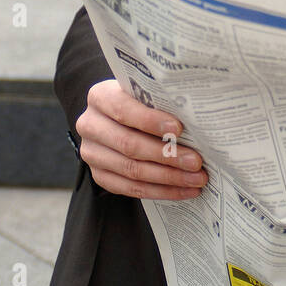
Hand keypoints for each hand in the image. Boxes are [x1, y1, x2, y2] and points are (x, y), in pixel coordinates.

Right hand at [75, 78, 207, 199]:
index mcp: (99, 97)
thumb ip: (160, 102)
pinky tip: (183, 190)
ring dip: (168, 177)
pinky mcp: (99, 176)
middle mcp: (89, 125)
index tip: (178, 129)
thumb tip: (196, 119)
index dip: (150, 121)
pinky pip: (131, 189)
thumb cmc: (140, 103)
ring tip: (196, 179)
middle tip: (196, 162)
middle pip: (129, 144)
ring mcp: (92, 153)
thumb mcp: (144, 94)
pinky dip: (160, 191)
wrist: (117, 119)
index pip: (123, 110)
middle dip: (166, 155)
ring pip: (131, 170)